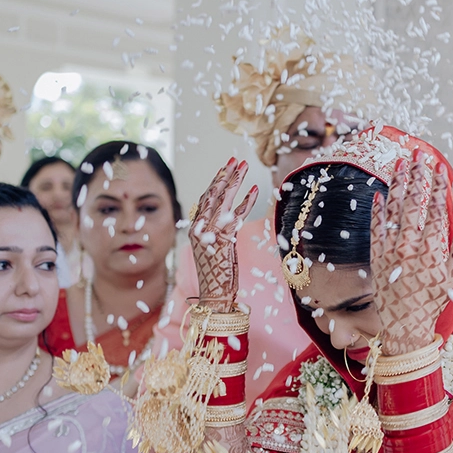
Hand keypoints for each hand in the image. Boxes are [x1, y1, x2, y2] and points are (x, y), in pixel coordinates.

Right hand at [189, 159, 256, 312]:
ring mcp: (211, 233)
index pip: (205, 197)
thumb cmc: (216, 273)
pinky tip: (256, 189)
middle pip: (213, 194)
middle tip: (236, 159)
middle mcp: (201, 227)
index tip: (226, 166)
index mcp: (197, 228)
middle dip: (226, 174)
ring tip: (245, 166)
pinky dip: (246, 202)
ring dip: (235, 181)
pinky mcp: (223, 240)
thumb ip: (218, 230)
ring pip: (223, 200)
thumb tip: (229, 215)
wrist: (214, 294)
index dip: (216, 180)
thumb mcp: (214, 248)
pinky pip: (237, 216)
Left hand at [371, 152, 452, 355]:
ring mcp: (390, 251)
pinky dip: (378, 209)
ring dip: (397, 184)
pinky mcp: (376, 256)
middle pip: (414, 203)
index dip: (438, 186)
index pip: (436, 210)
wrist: (405, 325)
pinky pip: (376, 227)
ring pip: (394, 210)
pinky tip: (381, 192)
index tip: (440, 166)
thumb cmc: (433, 300)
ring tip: (401, 162)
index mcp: (432, 251)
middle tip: (419, 154)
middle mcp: (410, 248)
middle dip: (417, 175)